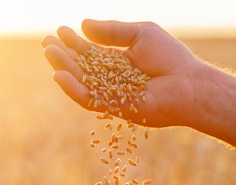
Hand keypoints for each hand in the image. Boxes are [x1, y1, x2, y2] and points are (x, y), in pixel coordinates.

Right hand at [41, 19, 205, 127]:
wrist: (189, 84)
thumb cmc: (171, 58)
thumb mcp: (141, 34)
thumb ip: (113, 31)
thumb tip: (83, 25)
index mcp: (119, 61)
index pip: (90, 52)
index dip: (74, 42)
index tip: (60, 30)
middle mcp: (113, 79)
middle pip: (81, 67)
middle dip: (63, 54)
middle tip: (46, 42)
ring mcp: (112, 94)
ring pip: (81, 82)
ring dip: (64, 68)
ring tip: (50, 53)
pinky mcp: (114, 108)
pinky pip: (89, 99)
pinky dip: (73, 89)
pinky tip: (59, 76)